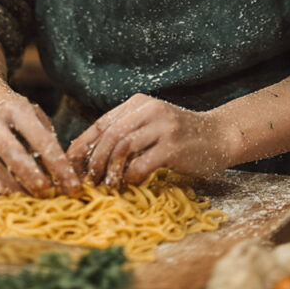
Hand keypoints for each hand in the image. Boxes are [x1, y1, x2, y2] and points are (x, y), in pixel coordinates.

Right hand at [0, 90, 81, 199]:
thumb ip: (47, 140)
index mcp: (16, 110)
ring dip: (11, 188)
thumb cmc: (18, 118)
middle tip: (48, 194)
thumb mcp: (36, 118)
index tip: (71, 184)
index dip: (58, 163)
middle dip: (32, 176)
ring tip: (28, 200)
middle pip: (11, 152)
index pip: (41, 138)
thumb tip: (67, 173)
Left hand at [65, 94, 232, 188]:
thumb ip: (127, 134)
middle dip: (94, 161)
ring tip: (108, 185)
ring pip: (122, 147)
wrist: (219, 136)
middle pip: (109, 135)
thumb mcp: (152, 126)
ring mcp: (162, 127)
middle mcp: (149, 110)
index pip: (102, 123)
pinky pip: (141, 164)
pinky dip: (132, 177)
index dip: (83, 145)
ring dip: (110, 170)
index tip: (70, 164)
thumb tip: (90, 158)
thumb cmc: (182, 136)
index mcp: (139, 103)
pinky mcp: (173, 146)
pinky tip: (134, 183)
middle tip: (89, 181)